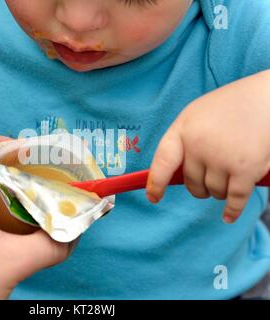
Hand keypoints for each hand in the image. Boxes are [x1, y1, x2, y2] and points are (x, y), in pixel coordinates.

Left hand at [146, 70, 269, 223]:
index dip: (156, 183)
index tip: (154, 197)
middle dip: (199, 186)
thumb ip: (183, 141)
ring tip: (230, 174)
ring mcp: (221, 158)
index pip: (162, 163)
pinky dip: (232, 210)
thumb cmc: (229, 106)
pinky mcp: (246, 169)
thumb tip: (173, 175)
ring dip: (220, 190)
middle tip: (210, 179)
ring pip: (213, 191)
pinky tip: (228, 216)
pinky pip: (234, 199)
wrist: (266, 96)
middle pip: (191, 183)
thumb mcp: (195, 116)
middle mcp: (198, 145)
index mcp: (182, 130)